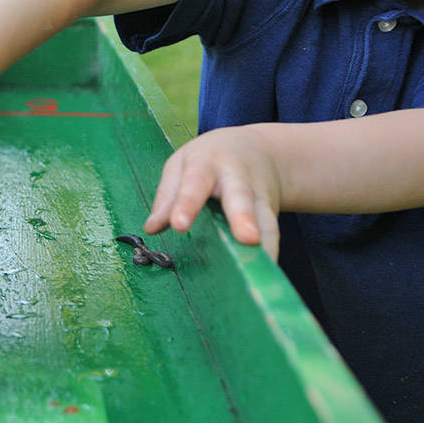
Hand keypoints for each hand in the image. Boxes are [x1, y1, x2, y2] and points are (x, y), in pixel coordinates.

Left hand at [144, 126, 283, 259]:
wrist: (257, 148)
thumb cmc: (209, 159)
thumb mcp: (181, 165)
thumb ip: (168, 195)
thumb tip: (151, 228)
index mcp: (207, 163)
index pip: (196, 183)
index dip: (187, 204)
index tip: (179, 225)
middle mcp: (237, 178)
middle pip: (240, 197)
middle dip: (243, 217)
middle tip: (247, 238)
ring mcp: (259, 196)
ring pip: (264, 218)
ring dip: (265, 242)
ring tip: (263, 265)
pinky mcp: (271, 214)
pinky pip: (272, 235)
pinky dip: (270, 254)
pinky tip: (267, 274)